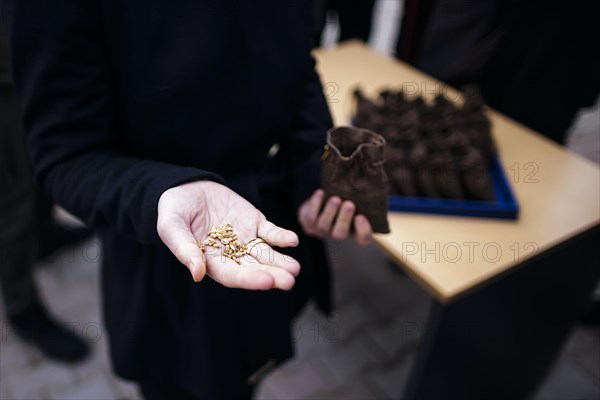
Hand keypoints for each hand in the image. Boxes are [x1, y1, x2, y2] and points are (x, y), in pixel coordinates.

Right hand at [157, 181, 299, 289]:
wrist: (186, 187)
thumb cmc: (174, 210)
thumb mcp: (171, 226)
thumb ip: (184, 248)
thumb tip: (197, 274)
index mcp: (210, 261)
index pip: (232, 275)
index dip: (249, 279)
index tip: (266, 281)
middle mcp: (231, 254)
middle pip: (254, 268)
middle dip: (272, 275)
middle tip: (288, 281)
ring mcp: (245, 239)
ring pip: (265, 254)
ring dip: (280, 262)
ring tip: (295, 268)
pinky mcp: (254, 222)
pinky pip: (270, 232)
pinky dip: (281, 237)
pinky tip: (292, 241)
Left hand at [298, 189, 372, 245]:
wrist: (323, 199)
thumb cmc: (347, 197)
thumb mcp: (357, 197)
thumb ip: (364, 195)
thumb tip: (374, 175)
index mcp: (354, 231)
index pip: (363, 239)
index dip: (363, 231)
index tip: (362, 216)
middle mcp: (338, 233)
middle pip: (340, 234)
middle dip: (344, 219)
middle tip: (349, 204)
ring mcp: (322, 230)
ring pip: (323, 226)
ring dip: (329, 212)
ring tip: (335, 199)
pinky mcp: (309, 223)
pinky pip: (310, 216)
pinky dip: (315, 204)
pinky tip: (320, 193)